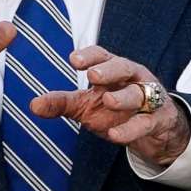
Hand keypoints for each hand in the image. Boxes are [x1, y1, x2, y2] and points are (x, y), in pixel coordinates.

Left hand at [31, 47, 190, 168]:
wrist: (156, 128)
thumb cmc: (117, 108)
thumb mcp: (87, 105)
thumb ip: (62, 103)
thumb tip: (33, 105)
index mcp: (114, 69)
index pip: (103, 55)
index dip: (89, 56)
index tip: (73, 60)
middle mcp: (133, 79)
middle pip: (124, 67)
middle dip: (109, 70)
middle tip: (93, 75)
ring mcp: (149, 99)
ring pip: (139, 94)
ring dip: (124, 97)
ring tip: (108, 100)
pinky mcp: (157, 120)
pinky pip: (146, 123)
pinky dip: (131, 128)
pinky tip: (115, 135)